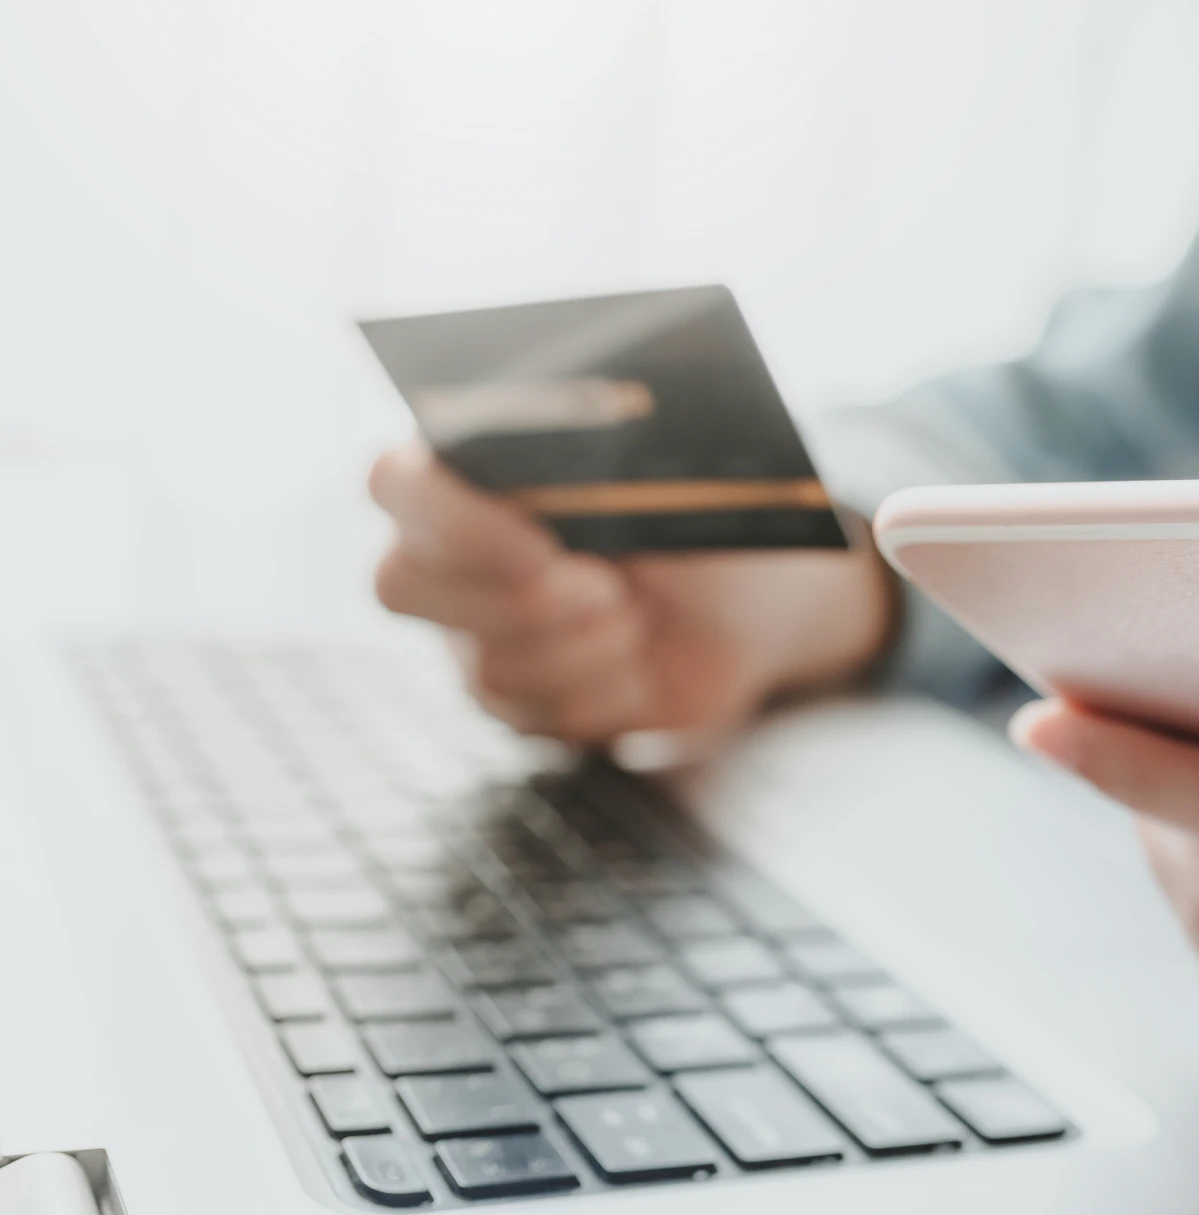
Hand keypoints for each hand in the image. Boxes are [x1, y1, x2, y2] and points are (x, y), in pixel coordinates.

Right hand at [368, 444, 895, 742]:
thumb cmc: (699, 513)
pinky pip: (532, 714)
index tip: (537, 548)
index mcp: (469, 468)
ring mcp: (473, 630)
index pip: (396, 483)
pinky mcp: (516, 699)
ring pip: (483, 661)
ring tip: (639, 613)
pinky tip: (640, 661)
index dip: (452, 522)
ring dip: (584, 644)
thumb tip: (565, 482)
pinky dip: (606, 690)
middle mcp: (450, 551)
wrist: (750, 599)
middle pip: (403, 583)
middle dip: (519, 600)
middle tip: (608, 589)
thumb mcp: (660, 472)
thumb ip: (597, 463)